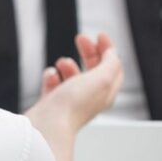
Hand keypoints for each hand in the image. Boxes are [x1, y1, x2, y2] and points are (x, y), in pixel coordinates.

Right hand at [24, 33, 123, 160]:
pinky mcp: (52, 104)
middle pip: (94, 69)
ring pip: (72, 76)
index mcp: (105, 93)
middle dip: (88, 51)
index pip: (113, 68)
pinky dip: (52, 76)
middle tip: (80, 38)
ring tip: (61, 63)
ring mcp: (70, 101)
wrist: (48, 125)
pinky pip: (53, 84)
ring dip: (67, 64)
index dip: (108, 49)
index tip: (100, 35)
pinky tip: (50, 75)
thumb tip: (112, 53)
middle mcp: (89, 98)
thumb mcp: (102, 78)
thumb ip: (110, 63)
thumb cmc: (73, 105)